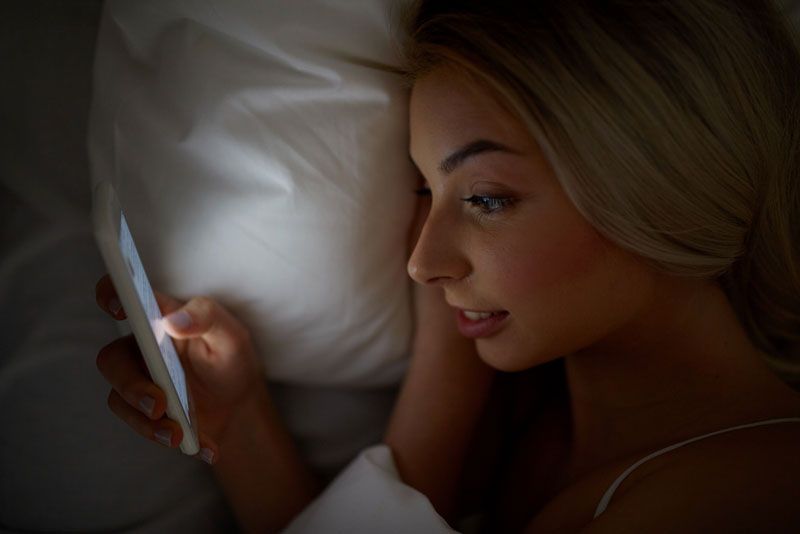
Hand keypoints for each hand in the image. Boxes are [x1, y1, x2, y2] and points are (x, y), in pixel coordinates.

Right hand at [94, 275, 263, 463]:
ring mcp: (139, 379)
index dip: (112, 294)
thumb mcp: (231, 336)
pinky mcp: (143, 410)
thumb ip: (207, 318)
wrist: (239, 406)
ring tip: (178, 433)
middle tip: (160, 404)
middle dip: (131, 385)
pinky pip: (139, 423)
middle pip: (112, 359)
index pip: (126, 296)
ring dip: (146, 420)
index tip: (119, 307)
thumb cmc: (231, 359)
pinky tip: (201, 446)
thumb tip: (173, 320)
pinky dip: (166, 436)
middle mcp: (141, 346)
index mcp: (159, 317)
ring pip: (119, 396)